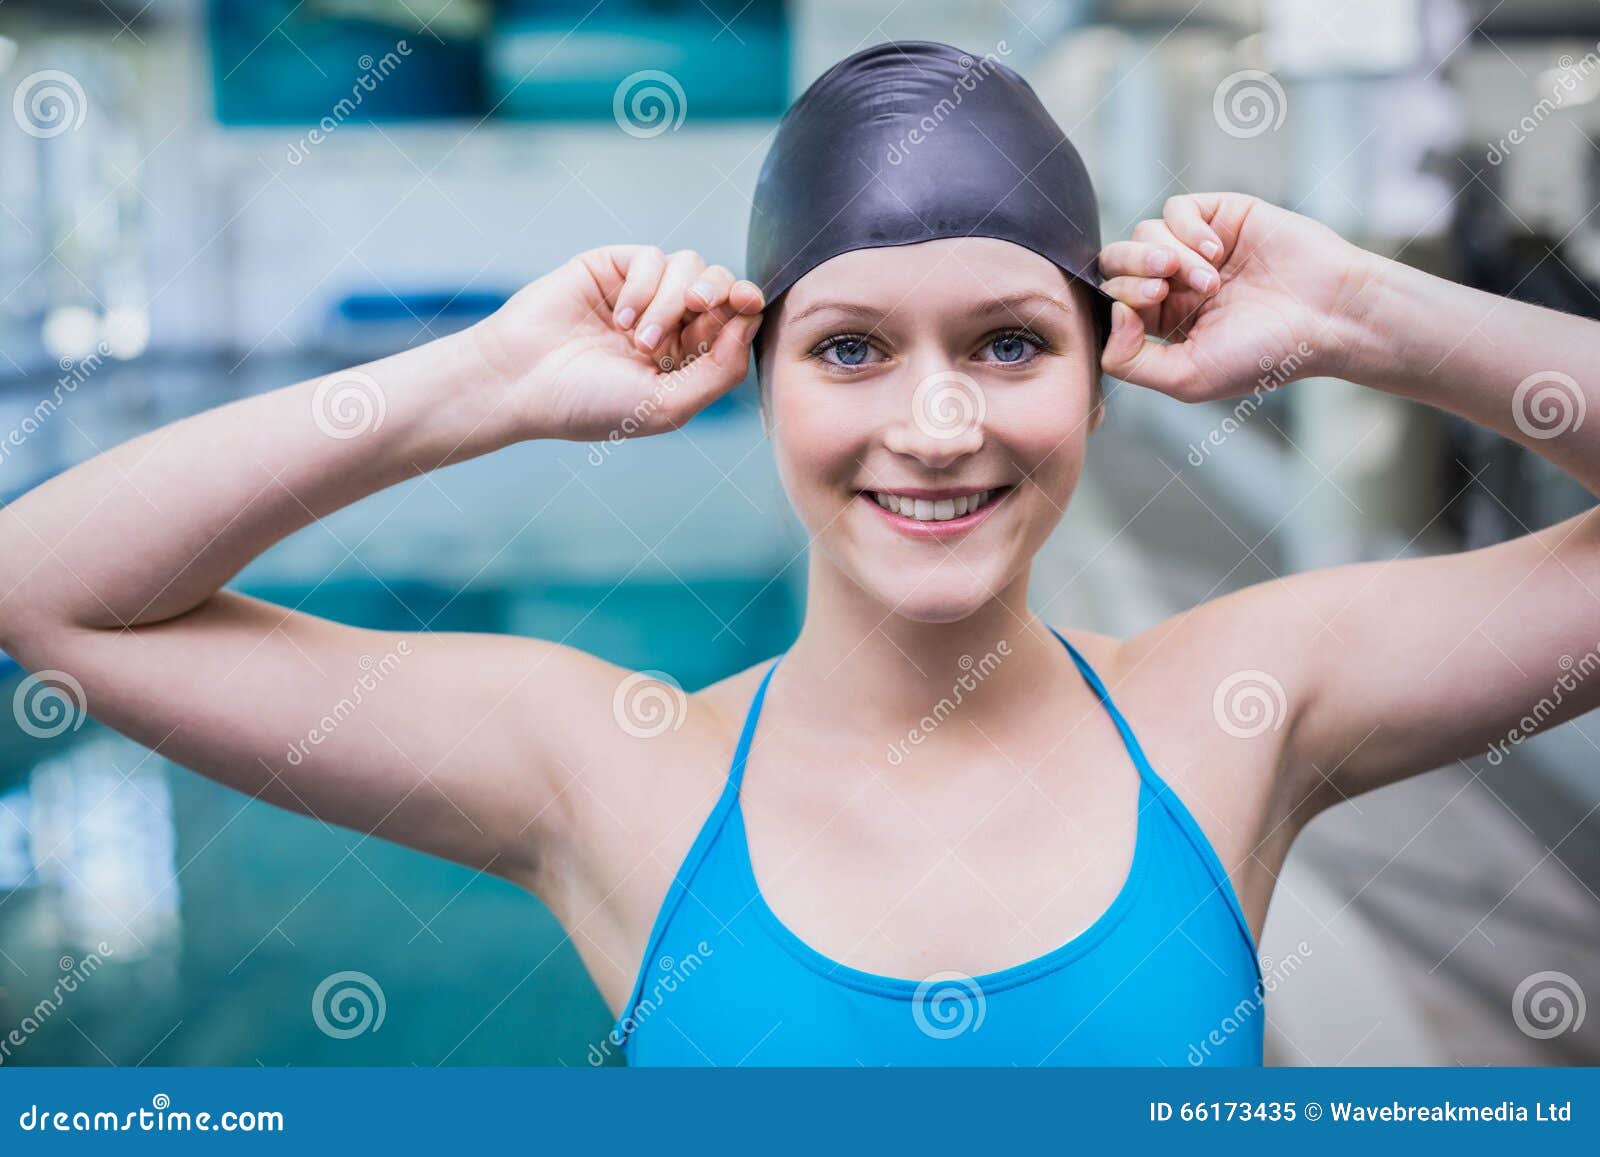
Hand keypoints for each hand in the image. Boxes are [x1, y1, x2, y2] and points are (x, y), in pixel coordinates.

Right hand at [471, 245, 764, 440]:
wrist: (522, 382)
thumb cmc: (589, 405)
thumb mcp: (667, 406)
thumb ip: (720, 371)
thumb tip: (750, 322)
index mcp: (686, 359)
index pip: (734, 322)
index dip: (746, 307)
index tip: (747, 303)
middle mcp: (669, 324)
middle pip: (720, 286)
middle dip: (717, 293)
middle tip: (696, 310)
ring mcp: (641, 294)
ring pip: (690, 266)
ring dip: (671, 300)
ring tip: (638, 337)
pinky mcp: (613, 269)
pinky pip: (652, 258)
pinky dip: (643, 286)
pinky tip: (618, 318)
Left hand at [1097, 194, 1375, 400]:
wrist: (1327, 316)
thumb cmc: (1264, 354)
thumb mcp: (1186, 378)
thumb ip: (1130, 362)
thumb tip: (1112, 313)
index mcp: (1163, 322)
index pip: (1113, 299)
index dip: (1119, 298)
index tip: (1153, 306)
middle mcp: (1175, 283)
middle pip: (1118, 261)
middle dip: (1131, 269)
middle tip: (1164, 285)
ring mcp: (1197, 247)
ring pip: (1144, 233)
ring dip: (1169, 254)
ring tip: (1209, 280)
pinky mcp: (1220, 216)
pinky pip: (1176, 209)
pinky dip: (1187, 229)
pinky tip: (1217, 252)